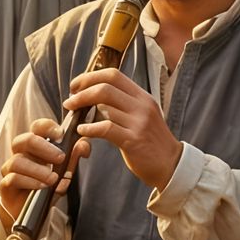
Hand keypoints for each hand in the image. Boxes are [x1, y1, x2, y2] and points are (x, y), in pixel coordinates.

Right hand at [0, 117, 86, 222]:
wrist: (33, 214)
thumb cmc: (47, 188)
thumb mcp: (64, 173)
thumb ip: (73, 158)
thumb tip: (84, 144)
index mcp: (35, 147)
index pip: (37, 128)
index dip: (47, 127)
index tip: (60, 134)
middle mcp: (20, 154)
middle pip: (24, 140)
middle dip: (44, 147)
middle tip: (60, 158)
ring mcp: (10, 170)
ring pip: (18, 161)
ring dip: (38, 169)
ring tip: (53, 178)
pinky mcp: (6, 186)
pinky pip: (13, 178)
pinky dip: (30, 182)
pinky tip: (42, 187)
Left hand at [64, 68, 181, 191]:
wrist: (170, 164)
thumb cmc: (149, 140)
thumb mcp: (141, 115)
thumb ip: (121, 104)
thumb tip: (93, 96)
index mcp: (142, 96)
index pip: (113, 75)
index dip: (90, 77)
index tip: (75, 86)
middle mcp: (142, 106)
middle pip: (105, 88)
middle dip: (81, 92)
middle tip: (69, 102)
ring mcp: (139, 123)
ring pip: (104, 106)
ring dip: (82, 110)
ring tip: (73, 117)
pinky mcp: (133, 140)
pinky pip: (106, 129)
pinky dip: (89, 128)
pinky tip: (82, 130)